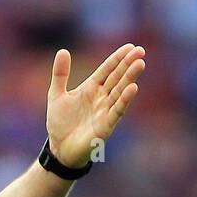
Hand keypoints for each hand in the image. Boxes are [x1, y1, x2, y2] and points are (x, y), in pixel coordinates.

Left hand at [46, 43, 145, 168]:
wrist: (59, 149)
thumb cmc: (60, 123)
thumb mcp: (56, 95)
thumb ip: (60, 75)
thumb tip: (63, 50)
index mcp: (91, 88)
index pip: (107, 70)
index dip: (117, 59)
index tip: (130, 47)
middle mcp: (101, 98)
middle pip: (117, 78)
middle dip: (128, 65)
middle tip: (140, 51)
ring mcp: (105, 111)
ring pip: (120, 91)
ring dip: (129, 78)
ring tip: (139, 64)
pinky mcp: (106, 125)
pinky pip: (117, 111)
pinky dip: (124, 100)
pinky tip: (133, 88)